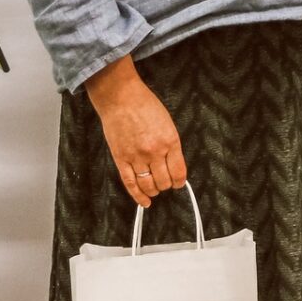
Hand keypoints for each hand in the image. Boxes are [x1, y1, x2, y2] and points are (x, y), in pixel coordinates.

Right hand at [84, 57, 185, 208]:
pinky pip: (130, 183)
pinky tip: (144, 202)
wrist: (121, 98)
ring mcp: (136, 157)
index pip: (179, 172)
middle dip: (166, 185)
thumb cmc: (146, 106)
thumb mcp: (168, 123)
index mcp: (170, 141)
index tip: (179, 183)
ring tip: (155, 191)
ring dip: (154, 191)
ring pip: (148, 185)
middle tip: (165, 183)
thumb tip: (173, 163)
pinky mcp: (121, 159)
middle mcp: (155, 151)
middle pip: (164, 181)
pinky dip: (137, 195)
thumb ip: (171, 144)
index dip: (180, 181)